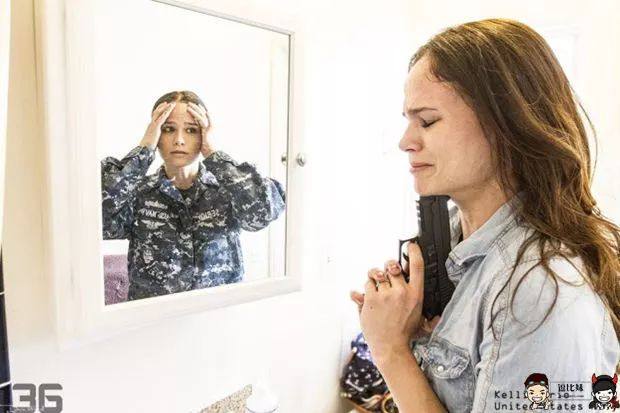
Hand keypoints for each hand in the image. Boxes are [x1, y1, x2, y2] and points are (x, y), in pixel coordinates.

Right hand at [140, 101, 175, 149]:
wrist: (144, 149)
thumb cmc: (148, 147)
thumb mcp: (153, 141)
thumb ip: (156, 138)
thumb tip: (157, 140)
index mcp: (151, 127)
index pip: (156, 117)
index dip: (160, 111)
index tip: (164, 107)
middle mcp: (151, 124)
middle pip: (157, 112)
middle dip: (163, 107)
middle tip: (168, 103)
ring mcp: (153, 125)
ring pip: (159, 113)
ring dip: (166, 108)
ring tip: (172, 104)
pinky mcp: (155, 127)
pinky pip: (161, 118)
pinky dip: (166, 113)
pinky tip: (170, 109)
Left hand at [186, 102, 213, 157]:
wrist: (213, 154)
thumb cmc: (208, 151)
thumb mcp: (203, 143)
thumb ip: (200, 139)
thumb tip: (197, 140)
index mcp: (209, 129)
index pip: (203, 119)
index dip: (198, 113)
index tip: (193, 109)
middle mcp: (210, 126)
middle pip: (203, 114)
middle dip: (197, 108)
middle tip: (190, 103)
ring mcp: (210, 127)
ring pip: (201, 115)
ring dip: (195, 109)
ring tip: (188, 104)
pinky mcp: (208, 129)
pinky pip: (200, 119)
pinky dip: (196, 114)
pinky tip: (190, 109)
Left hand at [349, 243, 440, 362]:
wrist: (390, 347)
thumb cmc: (404, 333)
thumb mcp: (419, 317)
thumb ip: (418, 303)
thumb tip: (428, 305)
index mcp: (415, 294)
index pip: (417, 266)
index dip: (414, 251)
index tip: (410, 245)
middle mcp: (400, 292)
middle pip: (392, 266)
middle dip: (388, 267)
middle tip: (388, 273)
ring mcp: (384, 295)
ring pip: (376, 275)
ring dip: (376, 280)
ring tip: (378, 292)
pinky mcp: (370, 299)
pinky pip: (366, 284)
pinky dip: (367, 289)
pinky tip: (370, 299)